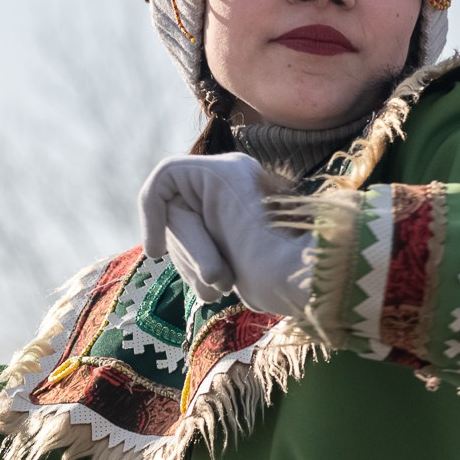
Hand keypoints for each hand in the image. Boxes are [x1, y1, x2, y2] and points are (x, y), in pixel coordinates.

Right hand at [138, 153, 308, 315]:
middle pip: (174, 219)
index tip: (155, 254)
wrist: (309, 286)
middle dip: (191, 254)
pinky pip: (195, 258)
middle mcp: (223, 188)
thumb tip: (158, 244)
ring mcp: (225, 216)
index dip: (151, 214)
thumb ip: (186, 226)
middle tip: (216, 277)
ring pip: (181, 243)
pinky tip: (224, 288)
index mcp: (225, 171)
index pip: (165, 178)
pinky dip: (202, 278)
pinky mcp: (228, 243)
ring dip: (196, 269)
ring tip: (224, 286)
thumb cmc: (274, 257)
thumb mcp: (228, 227)